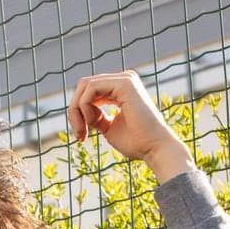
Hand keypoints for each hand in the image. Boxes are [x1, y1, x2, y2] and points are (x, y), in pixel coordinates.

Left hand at [66, 69, 189, 167]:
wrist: (154, 148)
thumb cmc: (136, 142)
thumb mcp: (108, 127)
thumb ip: (96, 116)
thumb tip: (78, 108)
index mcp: (121, 89)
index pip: (88, 91)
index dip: (78, 113)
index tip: (81, 136)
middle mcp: (124, 80)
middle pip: (84, 86)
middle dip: (74, 110)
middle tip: (79, 134)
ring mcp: (125, 79)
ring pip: (85, 86)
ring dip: (77, 111)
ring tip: (85, 131)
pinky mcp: (124, 84)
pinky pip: (91, 89)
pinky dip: (84, 107)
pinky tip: (93, 123)